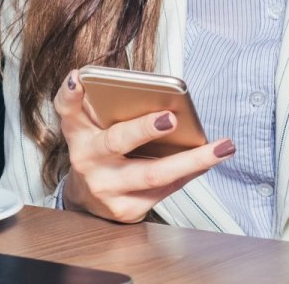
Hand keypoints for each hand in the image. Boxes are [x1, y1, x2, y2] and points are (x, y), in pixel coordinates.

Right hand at [54, 70, 234, 222]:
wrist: (87, 197)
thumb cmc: (98, 149)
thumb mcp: (90, 125)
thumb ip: (101, 104)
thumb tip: (140, 90)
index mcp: (78, 132)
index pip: (67, 108)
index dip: (71, 93)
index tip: (80, 79)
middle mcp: (87, 160)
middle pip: (117, 141)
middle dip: (145, 129)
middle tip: (171, 118)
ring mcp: (106, 188)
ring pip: (153, 174)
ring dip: (192, 160)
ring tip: (221, 147)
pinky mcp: (126, 209)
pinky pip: (165, 189)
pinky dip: (190, 172)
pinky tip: (208, 161)